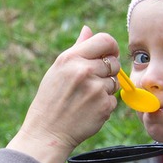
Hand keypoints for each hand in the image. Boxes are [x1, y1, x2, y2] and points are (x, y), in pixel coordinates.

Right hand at [7, 26, 120, 162]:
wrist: (47, 133)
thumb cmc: (50, 100)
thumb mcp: (58, 70)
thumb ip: (77, 49)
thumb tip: (88, 29)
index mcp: (71, 58)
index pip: (105, 40)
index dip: (111, 47)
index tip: (109, 54)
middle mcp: (84, 70)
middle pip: (114, 62)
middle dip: (108, 71)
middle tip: (91, 83)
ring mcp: (95, 89)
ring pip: (115, 81)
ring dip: (106, 89)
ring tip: (86, 98)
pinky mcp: (104, 106)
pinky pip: (114, 99)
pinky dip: (104, 105)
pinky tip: (88, 110)